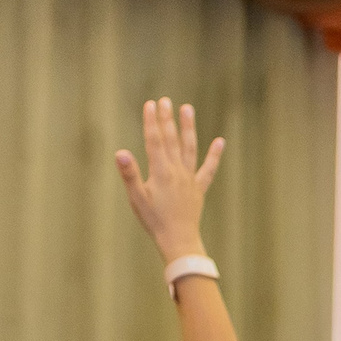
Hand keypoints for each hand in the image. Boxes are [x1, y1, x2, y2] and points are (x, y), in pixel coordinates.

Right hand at [116, 98, 223, 265]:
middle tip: (165, 100)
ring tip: (187, 108)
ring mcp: (190, 179)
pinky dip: (215, 155)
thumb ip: (129, 174)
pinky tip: (220, 142)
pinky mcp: (198, 189)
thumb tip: (120, 153)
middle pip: (171, 140)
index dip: (152, 121)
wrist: (178, 240)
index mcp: (160, 172)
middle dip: (167, 119)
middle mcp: (177, 171)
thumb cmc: (154, 221)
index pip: (154, 141)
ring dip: (188, 128)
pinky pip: (209, 169)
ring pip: (190, 148)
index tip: (151, 104)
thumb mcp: (137, 198)